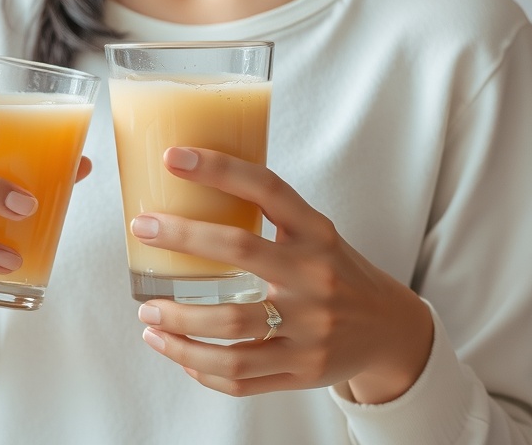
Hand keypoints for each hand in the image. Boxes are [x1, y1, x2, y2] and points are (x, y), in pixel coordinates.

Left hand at [132, 147, 432, 403]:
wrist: (390, 330)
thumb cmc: (334, 273)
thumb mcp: (316, 235)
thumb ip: (269, 218)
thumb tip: (191, 186)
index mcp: (317, 234)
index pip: (267, 188)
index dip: (219, 168)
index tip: (172, 156)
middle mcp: (315, 277)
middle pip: (238, 251)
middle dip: (181, 237)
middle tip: (141, 229)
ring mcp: (310, 329)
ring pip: (230, 327)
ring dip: (178, 321)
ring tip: (147, 314)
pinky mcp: (302, 370)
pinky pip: (239, 375)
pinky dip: (199, 365)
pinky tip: (176, 352)